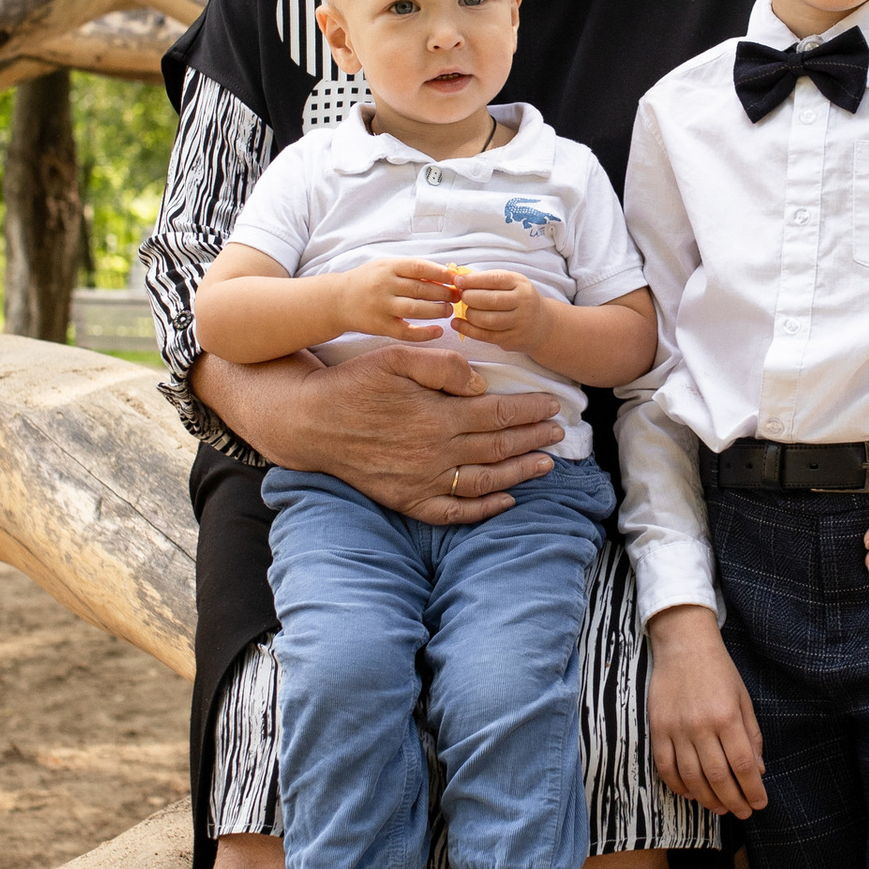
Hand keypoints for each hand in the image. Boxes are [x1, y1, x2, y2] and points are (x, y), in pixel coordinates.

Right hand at [191, 340, 562, 524]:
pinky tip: (506, 501)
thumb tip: (480, 384)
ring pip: (485, 481)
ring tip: (546, 464)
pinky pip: (454, 512)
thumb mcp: (396, 357)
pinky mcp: (408, 500)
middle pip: (498, 447)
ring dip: (521, 472)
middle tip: (558, 432)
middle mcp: (436, 452)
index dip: (529, 410)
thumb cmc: (353, 384)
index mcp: (438, 415)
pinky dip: (484, 509)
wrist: (310, 423)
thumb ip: (443, 366)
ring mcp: (423, 480)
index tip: (552, 405)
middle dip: (533, 438)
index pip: (497, 413)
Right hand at [341, 251, 457, 341]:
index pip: (419, 268)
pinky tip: (438, 331)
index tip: (456, 278)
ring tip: (449, 310)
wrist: (338, 300)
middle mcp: (384, 286)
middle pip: (421, 290)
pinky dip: (424, 333)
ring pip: (416, 310)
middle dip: (444, 293)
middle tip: (457, 296)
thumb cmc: (368, 281)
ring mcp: (381, 307)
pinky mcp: (380, 326)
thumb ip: (411, 269)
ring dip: (437, 311)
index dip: (441, 273)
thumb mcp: (386, 267)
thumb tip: (446, 274)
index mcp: (388, 267)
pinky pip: (406, 332)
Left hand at [448, 264, 544, 353]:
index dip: (473, 280)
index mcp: (520, 284)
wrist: (542, 325)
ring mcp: (519, 323)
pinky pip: (486, 336)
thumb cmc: (518, 299)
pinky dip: (468, 330)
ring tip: (465, 310)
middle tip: (461, 296)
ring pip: (488, 320)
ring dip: (470, 315)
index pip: (495, 279)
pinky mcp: (512, 339)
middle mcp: (523, 303)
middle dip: (470, 298)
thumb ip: (488, 280)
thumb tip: (458, 278)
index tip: (458, 281)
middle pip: (490, 301)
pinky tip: (457, 324)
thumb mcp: (511, 284)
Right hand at [646, 606, 766, 817]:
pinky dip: (678, 785)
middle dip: (734, 800)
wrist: (683, 644)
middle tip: (743, 812)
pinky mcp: (657, 728)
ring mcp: (676, 728)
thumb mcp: (743, 698)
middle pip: (719, 776)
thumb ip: (751, 734)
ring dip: (707, 799)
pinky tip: (690, 793)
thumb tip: (758, 770)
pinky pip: (665, 766)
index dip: (753, 789)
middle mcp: (701, 725)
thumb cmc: (719, 671)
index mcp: (727, 716)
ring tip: (720, 808)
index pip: (744, 764)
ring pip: (692, 777)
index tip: (760, 803)